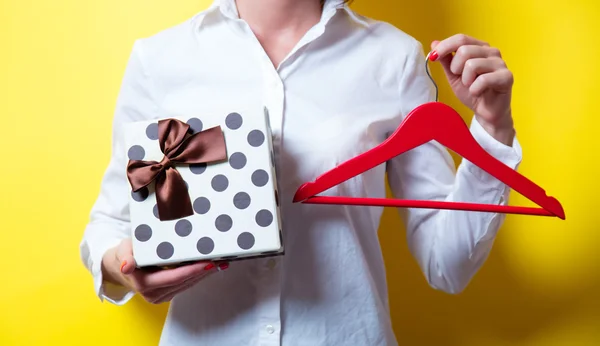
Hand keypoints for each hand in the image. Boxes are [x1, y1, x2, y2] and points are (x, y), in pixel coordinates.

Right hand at [102, 239, 228, 303]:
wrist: (118, 267)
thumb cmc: (123, 254)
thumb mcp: (123, 250)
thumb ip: (126, 256)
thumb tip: (128, 265)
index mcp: (144, 283)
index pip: (174, 277)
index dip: (192, 270)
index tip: (207, 262)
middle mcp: (153, 293)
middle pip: (185, 282)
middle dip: (203, 271)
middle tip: (221, 260)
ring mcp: (160, 296)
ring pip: (187, 285)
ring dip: (203, 274)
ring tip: (220, 262)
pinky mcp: (166, 294)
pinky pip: (184, 285)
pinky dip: (197, 276)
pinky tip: (208, 267)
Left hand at [430, 34, 515, 145]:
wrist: (486, 111)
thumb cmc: (472, 91)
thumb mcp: (453, 75)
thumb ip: (446, 59)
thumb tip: (434, 43)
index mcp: (479, 47)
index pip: (461, 38)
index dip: (444, 47)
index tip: (433, 57)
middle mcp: (491, 52)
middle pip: (464, 50)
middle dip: (455, 68)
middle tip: (461, 79)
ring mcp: (500, 63)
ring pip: (472, 64)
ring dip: (466, 80)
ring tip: (471, 86)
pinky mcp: (506, 77)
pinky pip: (483, 80)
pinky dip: (475, 89)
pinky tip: (478, 92)